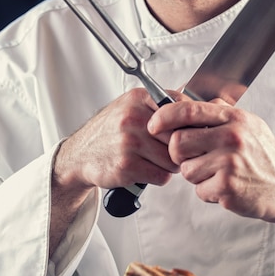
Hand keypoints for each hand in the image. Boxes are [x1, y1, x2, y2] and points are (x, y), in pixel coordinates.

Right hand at [54, 88, 179, 193]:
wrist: (79, 154)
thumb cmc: (110, 131)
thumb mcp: (130, 106)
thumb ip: (159, 104)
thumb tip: (195, 110)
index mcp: (138, 99)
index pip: (181, 108)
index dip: (190, 123)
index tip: (190, 131)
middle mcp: (133, 118)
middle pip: (179, 137)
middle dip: (180, 148)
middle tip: (173, 152)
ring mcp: (130, 142)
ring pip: (172, 159)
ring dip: (171, 165)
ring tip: (158, 161)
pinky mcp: (127, 166)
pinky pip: (161, 176)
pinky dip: (159, 177)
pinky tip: (148, 170)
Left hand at [147, 98, 274, 221]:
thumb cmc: (267, 159)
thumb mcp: (250, 126)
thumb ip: (222, 113)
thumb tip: (193, 102)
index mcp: (235, 119)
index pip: (189, 110)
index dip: (164, 116)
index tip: (154, 124)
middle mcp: (232, 137)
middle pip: (179, 142)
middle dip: (180, 154)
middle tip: (194, 158)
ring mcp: (229, 163)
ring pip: (187, 170)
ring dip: (197, 176)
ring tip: (218, 174)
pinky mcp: (227, 187)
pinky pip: (199, 190)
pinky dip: (208, 192)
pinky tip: (225, 187)